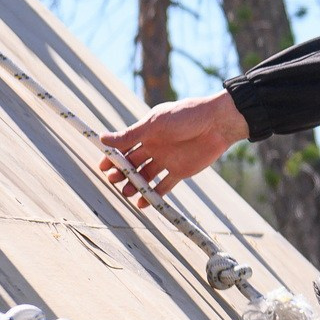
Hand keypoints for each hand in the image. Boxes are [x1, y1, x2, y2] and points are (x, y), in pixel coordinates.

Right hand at [98, 91, 249, 207]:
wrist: (218, 123)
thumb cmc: (186, 116)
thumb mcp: (155, 124)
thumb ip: (131, 135)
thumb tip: (103, 139)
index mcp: (147, 133)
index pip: (124, 147)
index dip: (112, 157)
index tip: (102, 166)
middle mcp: (154, 147)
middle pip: (132, 164)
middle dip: (121, 173)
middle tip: (114, 179)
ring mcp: (167, 160)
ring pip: (145, 177)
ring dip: (135, 185)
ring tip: (128, 192)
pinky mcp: (180, 171)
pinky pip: (164, 186)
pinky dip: (153, 195)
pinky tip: (143, 203)